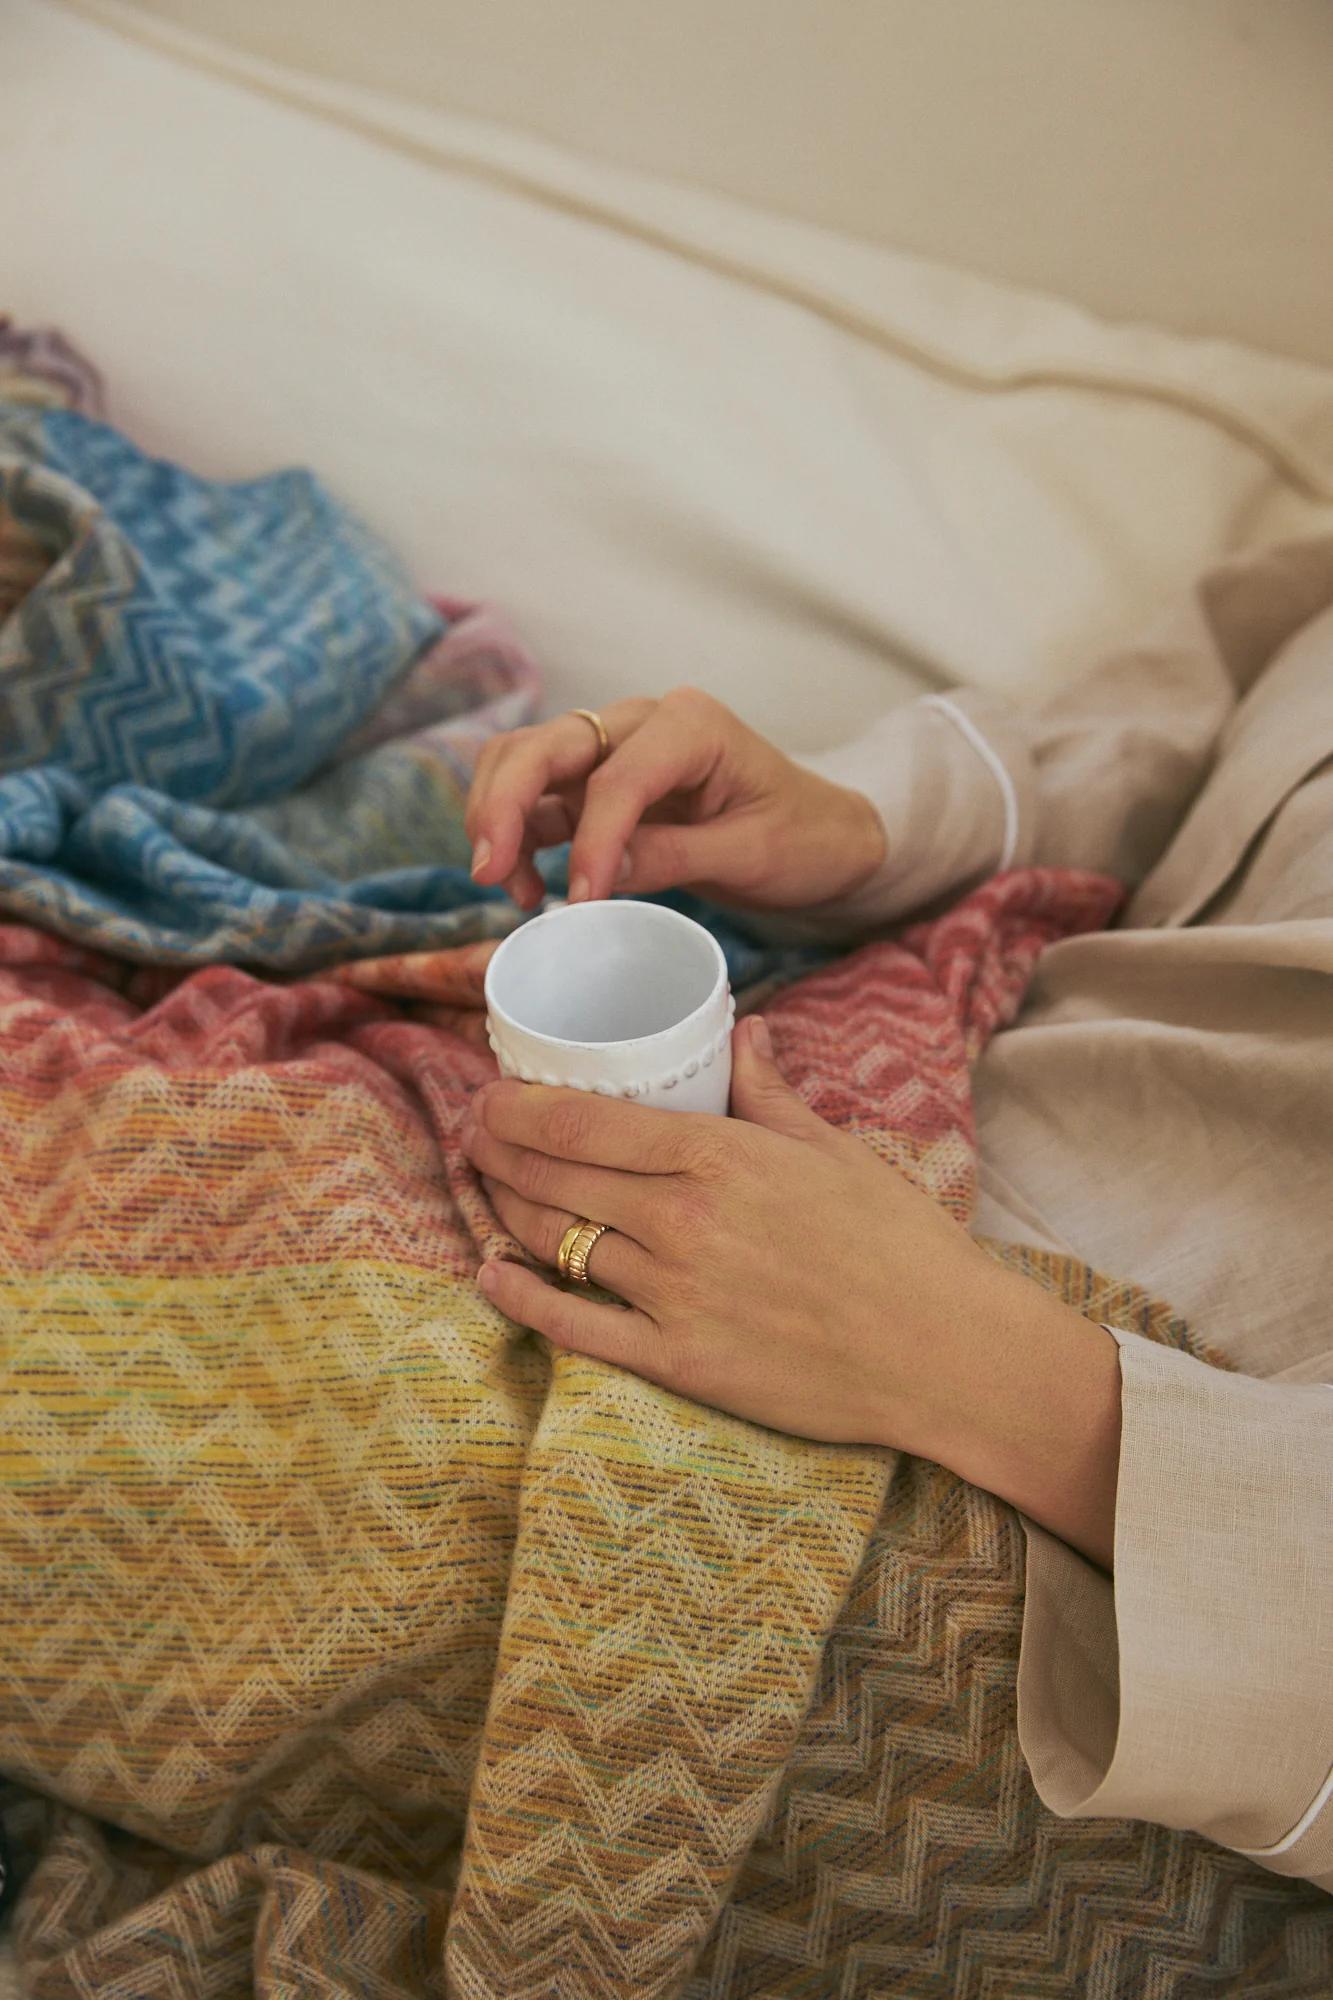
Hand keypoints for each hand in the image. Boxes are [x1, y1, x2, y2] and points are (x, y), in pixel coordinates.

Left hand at [461, 1016, 1122, 1567]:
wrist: (943, 1350)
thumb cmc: (898, 1243)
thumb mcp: (832, 1149)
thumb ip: (767, 1090)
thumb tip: (740, 1030)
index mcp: (719, 1156)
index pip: (581, 1122)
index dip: (516, 1108)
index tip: (488, 1095)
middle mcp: (683, 1221)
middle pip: (554, 1176)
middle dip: (496, 1149)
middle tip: (472, 1134)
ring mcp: (674, 1296)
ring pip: (555, 1242)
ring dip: (503, 1210)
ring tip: (483, 1187)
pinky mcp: (677, 1363)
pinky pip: (574, 1328)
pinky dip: (521, 1299)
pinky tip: (492, 1275)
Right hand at [464, 686, 885, 911]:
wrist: (821, 835)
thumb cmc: (801, 837)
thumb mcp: (753, 854)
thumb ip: (677, 856)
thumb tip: (600, 872)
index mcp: (690, 725)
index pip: (616, 777)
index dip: (590, 841)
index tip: (582, 901)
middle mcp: (641, 722)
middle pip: (543, 744)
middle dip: (503, 804)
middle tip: (490, 873)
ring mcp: (613, 748)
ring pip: (523, 760)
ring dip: (498, 816)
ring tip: (508, 886)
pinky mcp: (598, 783)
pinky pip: (537, 796)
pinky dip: (517, 834)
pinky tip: (529, 888)